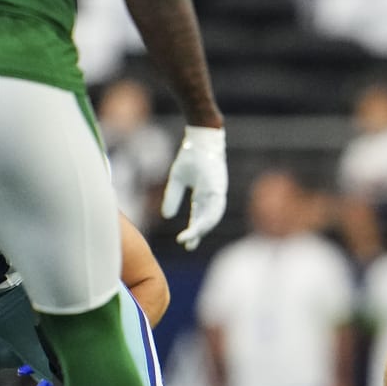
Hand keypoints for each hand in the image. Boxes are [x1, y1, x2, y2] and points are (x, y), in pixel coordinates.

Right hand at [160, 125, 227, 250]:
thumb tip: (167, 216)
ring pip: (212, 216)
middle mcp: (212, 197)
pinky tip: (200, 227)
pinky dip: (208, 217)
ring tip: (191, 239)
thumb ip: (173, 197)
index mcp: (203, 196)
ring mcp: (217, 192)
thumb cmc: (191, 156)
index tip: (187, 244)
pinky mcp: (219, 187)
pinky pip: (215, 206)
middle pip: (206, 220)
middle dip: (198, 233)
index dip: (193, 230)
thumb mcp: (177, 179)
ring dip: (202, 229)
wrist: (200, 139)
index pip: (199, 217)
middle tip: (189, 247)